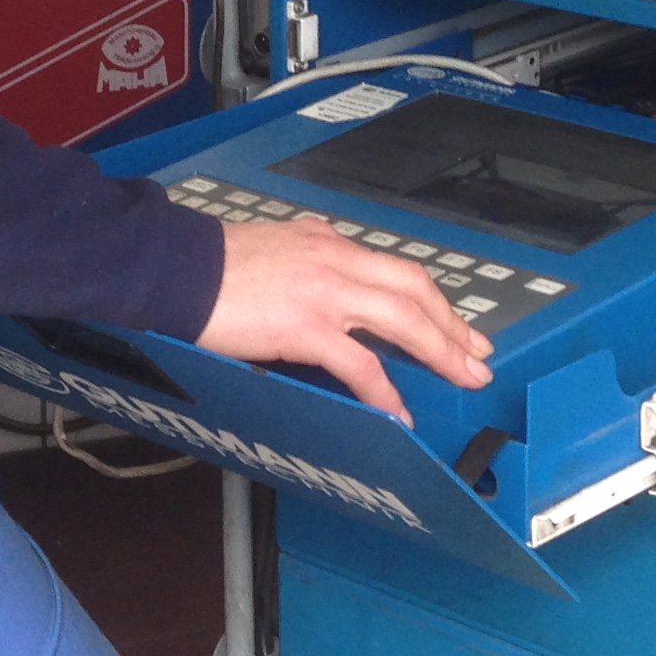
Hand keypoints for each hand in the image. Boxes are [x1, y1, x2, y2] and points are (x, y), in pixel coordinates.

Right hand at [197, 215, 492, 424]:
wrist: (175, 267)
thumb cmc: (210, 263)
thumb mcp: (273, 245)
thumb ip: (306, 253)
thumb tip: (324, 263)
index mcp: (327, 243)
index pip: (396, 270)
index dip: (433, 300)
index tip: (456, 323)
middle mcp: (335, 260)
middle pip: (415, 290)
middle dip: (454, 325)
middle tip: (480, 354)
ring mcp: (324, 292)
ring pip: (403, 320)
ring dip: (441, 351)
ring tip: (464, 377)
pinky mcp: (305, 326)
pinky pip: (360, 364)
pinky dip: (386, 391)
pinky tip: (399, 411)